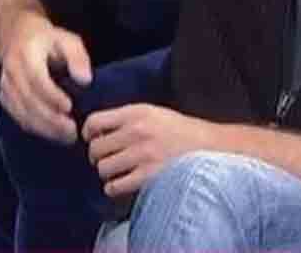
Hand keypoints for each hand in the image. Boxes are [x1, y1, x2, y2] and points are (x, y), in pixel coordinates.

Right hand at [0, 14, 92, 143]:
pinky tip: (53, 134)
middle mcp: (12, 71)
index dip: (51, 96)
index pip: (36, 79)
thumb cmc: (48, 40)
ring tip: (67, 136)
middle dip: (50, 119)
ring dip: (44, 128)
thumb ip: (78, 58)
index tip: (69, 107)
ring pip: (21, 112)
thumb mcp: (67, 40)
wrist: (17, 38)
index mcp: (27, 54)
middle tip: (72, 130)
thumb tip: (85, 80)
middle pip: (28, 100)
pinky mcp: (5, 97)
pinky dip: (35, 128)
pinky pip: (18, 117)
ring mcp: (5, 86)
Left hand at [82, 104, 219, 196]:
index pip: (94, 122)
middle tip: (110, 159)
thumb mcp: (154, 113)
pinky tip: (125, 183)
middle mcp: (137, 131)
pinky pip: (114, 186)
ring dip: (107, 173)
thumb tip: (97, 132)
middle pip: (95, 148)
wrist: (211, 147)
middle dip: (98, 156)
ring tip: (120, 172)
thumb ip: (127, 119)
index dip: (89, 134)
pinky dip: (114, 188)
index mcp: (136, 112)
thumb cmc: (181, 131)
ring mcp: (142, 154)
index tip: (94, 140)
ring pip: (102, 168)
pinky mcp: (148, 176)